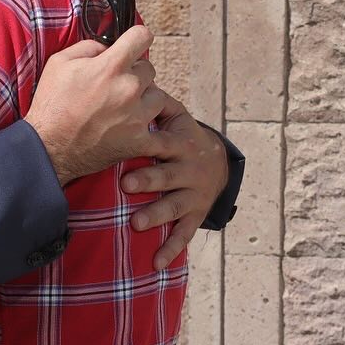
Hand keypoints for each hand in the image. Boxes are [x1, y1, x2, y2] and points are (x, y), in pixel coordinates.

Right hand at [26, 25, 165, 185]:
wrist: (47, 149)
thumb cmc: (51, 105)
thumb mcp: (59, 62)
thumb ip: (89, 46)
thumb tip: (108, 46)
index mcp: (111, 66)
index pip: (142, 37)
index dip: (136, 39)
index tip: (133, 45)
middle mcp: (129, 89)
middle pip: (149, 69)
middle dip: (134, 73)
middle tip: (116, 85)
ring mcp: (137, 117)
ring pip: (157, 97)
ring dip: (144, 100)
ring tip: (124, 108)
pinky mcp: (139, 142)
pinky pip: (163, 134)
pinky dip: (158, 133)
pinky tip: (153, 132)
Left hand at [123, 98, 228, 269]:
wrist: (218, 163)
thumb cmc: (184, 137)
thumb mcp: (177, 117)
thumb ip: (157, 103)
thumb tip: (134, 81)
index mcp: (182, 143)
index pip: (165, 143)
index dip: (150, 144)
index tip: (128, 145)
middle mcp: (189, 170)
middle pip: (168, 176)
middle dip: (148, 181)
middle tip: (126, 185)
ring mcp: (193, 195)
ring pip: (174, 207)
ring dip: (156, 215)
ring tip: (136, 223)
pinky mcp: (195, 216)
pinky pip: (184, 235)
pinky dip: (170, 250)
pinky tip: (155, 263)